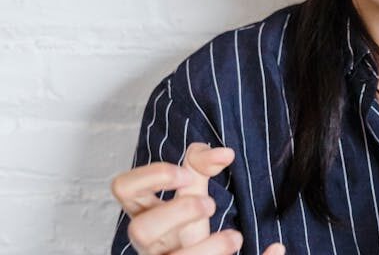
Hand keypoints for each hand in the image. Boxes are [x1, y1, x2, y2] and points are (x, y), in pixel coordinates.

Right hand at [111, 141, 245, 253]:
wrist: (205, 251)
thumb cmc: (190, 218)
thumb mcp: (194, 186)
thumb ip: (203, 162)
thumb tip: (225, 154)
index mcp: (144, 211)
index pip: (123, 187)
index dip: (153, 176)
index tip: (186, 175)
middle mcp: (147, 240)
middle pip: (139, 230)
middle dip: (180, 212)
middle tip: (210, 204)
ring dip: (206, 247)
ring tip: (233, 237)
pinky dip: (219, 254)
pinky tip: (236, 243)